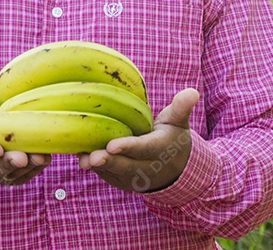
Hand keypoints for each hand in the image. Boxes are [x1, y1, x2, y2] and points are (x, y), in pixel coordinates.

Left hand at [77, 88, 198, 192]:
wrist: (175, 168)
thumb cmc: (172, 136)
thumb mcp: (178, 122)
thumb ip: (181, 108)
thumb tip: (192, 92)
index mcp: (160, 149)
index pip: (144, 149)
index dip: (129, 147)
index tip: (112, 145)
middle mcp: (147, 167)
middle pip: (126, 166)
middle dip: (109, 162)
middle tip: (92, 157)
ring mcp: (133, 177)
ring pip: (113, 173)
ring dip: (98, 167)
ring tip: (82, 159)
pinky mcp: (121, 180)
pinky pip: (106, 175)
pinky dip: (94, 168)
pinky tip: (79, 155)